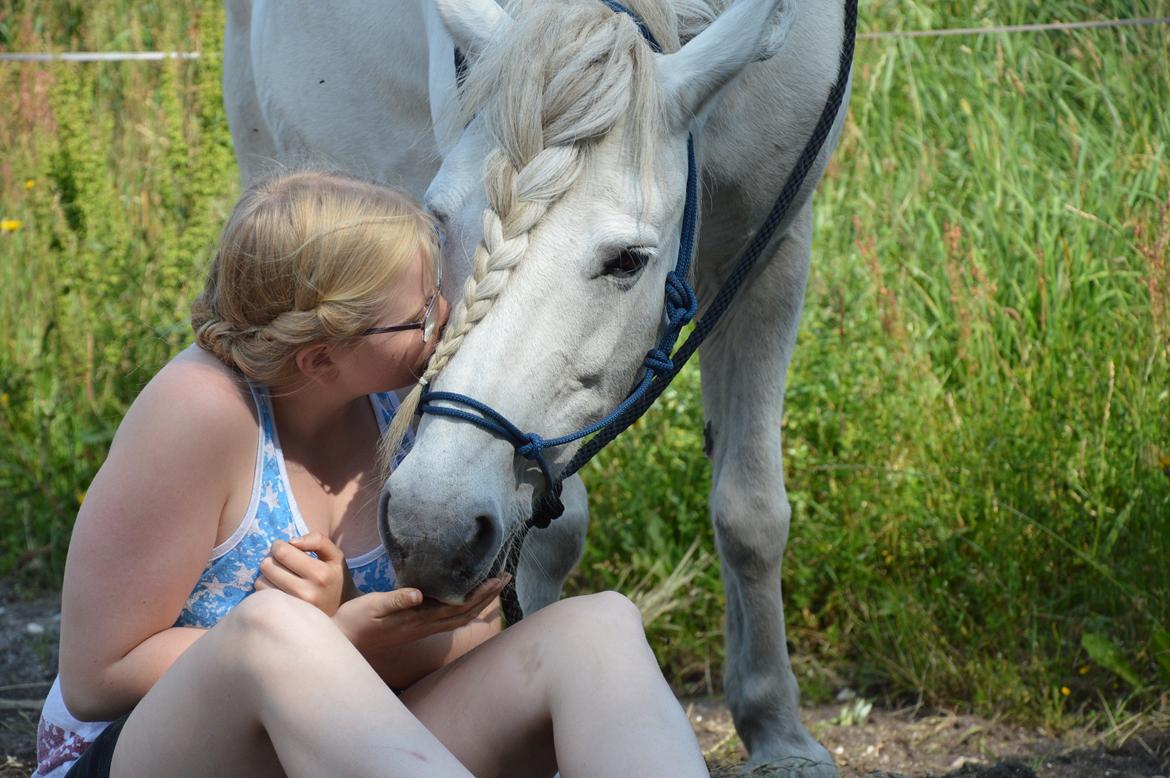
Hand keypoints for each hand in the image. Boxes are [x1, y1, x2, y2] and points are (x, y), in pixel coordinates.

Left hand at [254, 533, 353, 615]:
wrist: (341, 613)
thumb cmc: (335, 579)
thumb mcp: (335, 555)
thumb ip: (317, 540)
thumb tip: (291, 541)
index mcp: (320, 574)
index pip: (282, 552)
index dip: (279, 545)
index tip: (285, 548)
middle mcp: (306, 592)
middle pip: (268, 565)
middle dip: (272, 559)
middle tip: (282, 563)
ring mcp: (293, 607)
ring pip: (260, 581)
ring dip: (268, 575)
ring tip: (281, 576)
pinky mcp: (283, 616)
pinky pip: (261, 596)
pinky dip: (266, 588)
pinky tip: (278, 588)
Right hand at [332, 574, 509, 657]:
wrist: (345, 642)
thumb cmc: (356, 622)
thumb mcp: (373, 607)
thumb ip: (396, 600)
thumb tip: (419, 594)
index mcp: (419, 619)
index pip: (459, 606)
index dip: (481, 593)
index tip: (498, 578)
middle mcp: (425, 626)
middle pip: (466, 612)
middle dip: (488, 596)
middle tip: (506, 577)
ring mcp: (422, 628)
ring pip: (459, 616)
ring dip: (479, 601)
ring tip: (493, 585)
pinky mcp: (416, 626)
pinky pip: (448, 617)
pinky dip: (464, 605)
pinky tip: (465, 597)